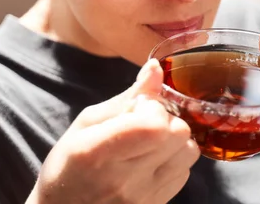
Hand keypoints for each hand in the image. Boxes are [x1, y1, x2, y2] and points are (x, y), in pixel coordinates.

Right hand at [28, 59, 199, 203]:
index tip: (139, 107)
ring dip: (174, 140)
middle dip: (167, 119)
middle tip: (146, 122)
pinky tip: (152, 161)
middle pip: (178, 134)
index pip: (154, 125)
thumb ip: (127, 97)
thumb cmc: (69, 164)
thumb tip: (156, 68)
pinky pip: (185, 173)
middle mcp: (124, 179)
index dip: (154, 107)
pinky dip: (174, 161)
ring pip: (189, 152)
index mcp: (98, 152)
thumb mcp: (87, 123)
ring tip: (151, 142)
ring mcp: (144, 198)